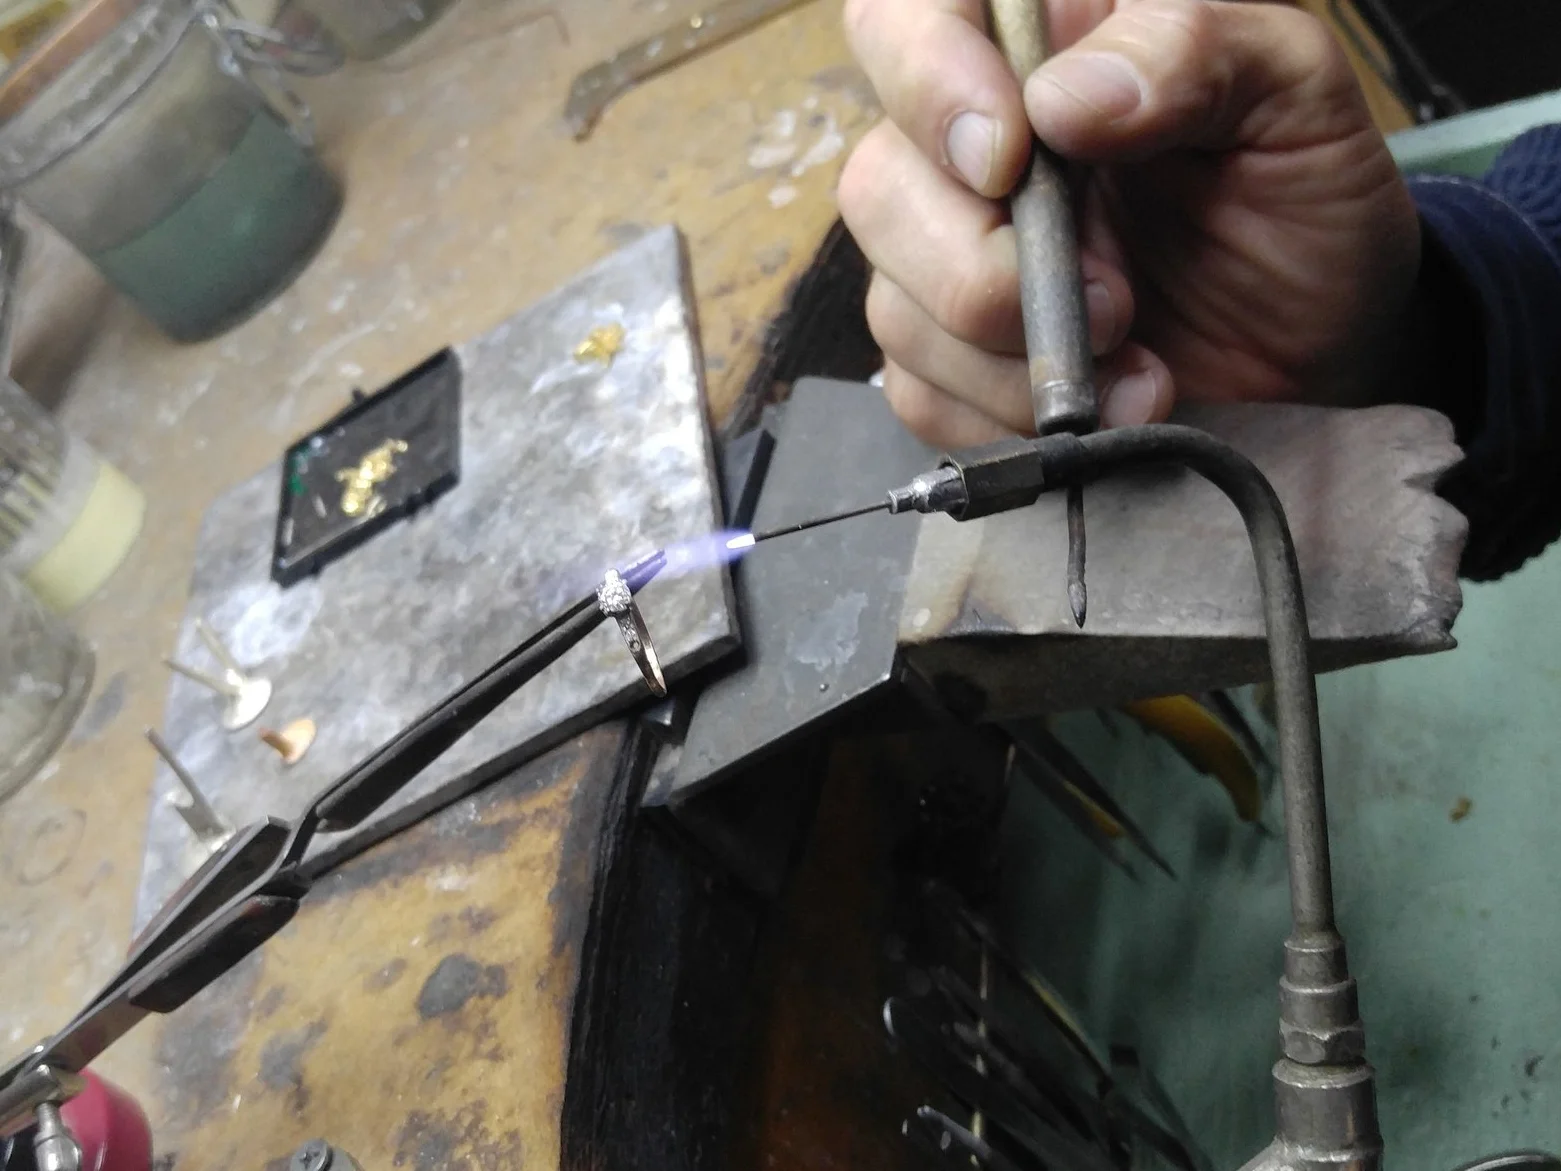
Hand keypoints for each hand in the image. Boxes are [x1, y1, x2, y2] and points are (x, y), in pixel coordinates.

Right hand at [837, 0, 1421, 446]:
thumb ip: (1189, 52)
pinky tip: (1093, 407)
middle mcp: (974, 148)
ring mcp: (954, 257)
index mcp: (1038, 46)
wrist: (1328, 328)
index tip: (1008, 160)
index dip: (926, 86)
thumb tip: (1063, 103)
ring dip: (1007, 360)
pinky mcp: (959, 356)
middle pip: (878, 187)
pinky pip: (920, 394)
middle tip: (1111, 301)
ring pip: (893, 305)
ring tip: (1131, 362)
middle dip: (981, 269)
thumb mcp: (1291, 88)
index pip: (903, 21)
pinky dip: (1003, 418)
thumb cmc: (1305, 187)